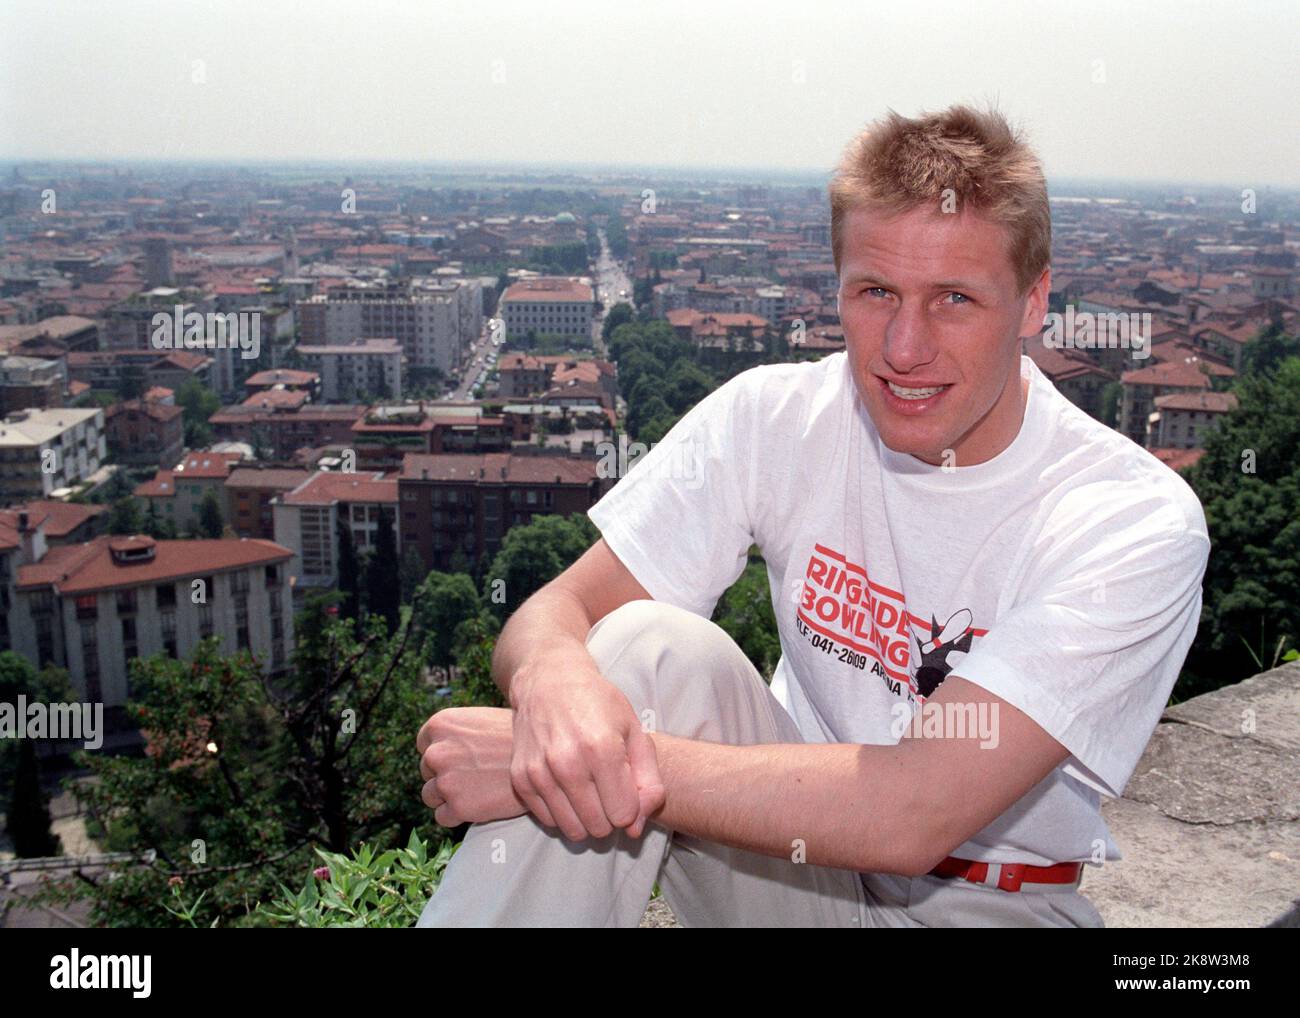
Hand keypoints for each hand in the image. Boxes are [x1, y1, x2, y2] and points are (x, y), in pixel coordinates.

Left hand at [417, 707, 528, 828]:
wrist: (544, 760)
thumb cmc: (517, 739)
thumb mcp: (481, 721)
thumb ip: (456, 735)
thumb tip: (438, 750)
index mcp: (440, 725)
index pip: (424, 745)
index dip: (443, 754)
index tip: (461, 759)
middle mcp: (437, 752)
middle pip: (427, 771)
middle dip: (445, 775)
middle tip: (475, 776)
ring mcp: (446, 781)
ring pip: (431, 796)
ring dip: (448, 797)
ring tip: (477, 791)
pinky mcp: (457, 807)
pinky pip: (442, 817)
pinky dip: (457, 816)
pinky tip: (479, 804)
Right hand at [509, 660, 664, 842]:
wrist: (549, 681)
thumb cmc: (599, 705)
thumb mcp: (635, 732)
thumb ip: (649, 781)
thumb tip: (635, 828)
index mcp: (602, 749)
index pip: (624, 815)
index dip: (631, 807)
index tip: (626, 790)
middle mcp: (567, 763)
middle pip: (599, 827)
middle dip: (610, 816)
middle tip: (608, 790)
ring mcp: (540, 772)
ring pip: (574, 831)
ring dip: (587, 819)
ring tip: (590, 792)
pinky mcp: (521, 778)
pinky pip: (550, 821)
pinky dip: (563, 813)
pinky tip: (568, 788)